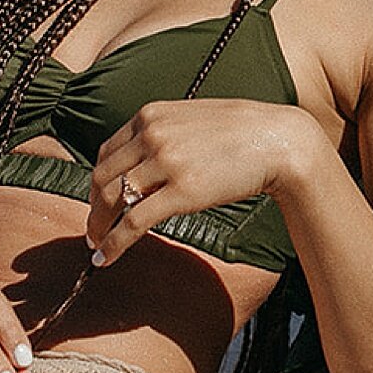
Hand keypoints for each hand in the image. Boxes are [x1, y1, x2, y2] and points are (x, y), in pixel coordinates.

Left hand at [84, 100, 319, 264]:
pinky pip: (133, 221)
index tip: (98, 200)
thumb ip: (163, 136)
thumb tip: (145, 164)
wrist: (279, 140)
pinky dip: (114, 243)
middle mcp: (152, 134)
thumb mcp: (192, 121)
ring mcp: (165, 162)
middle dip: (93, 207)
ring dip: (99, 227)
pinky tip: (106, 257)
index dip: (97, 181)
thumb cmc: (243, 132)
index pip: (107, 152)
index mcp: (151, 114)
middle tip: (94, 229)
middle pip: (102, 177)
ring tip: (97, 245)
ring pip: (112, 199)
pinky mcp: (181, 191)